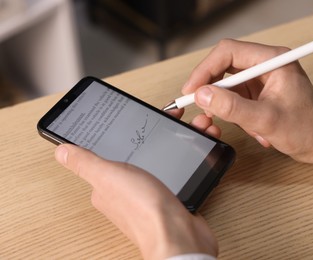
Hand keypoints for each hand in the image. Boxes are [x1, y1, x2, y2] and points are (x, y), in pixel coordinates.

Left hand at [55, 112, 218, 259]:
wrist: (177, 233)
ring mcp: (143, 198)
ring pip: (147, 167)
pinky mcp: (163, 201)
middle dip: (142, 145)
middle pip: (128, 161)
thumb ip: (85, 163)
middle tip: (153, 132)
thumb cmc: (143, 208)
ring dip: (156, 154)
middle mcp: (121, 195)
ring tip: (166, 139)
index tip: (125, 128)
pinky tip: (175, 158)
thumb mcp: (109, 176)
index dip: (116, 140)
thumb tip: (61, 152)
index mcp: (103, 188)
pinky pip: (163, 177)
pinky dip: (169, 164)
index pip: (103, 158)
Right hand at [182, 39, 312, 169]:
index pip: (228, 52)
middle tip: (202, 106)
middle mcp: (265, 64)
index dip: (205, 69)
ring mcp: (261, 78)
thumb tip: (202, 95)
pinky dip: (236, 114)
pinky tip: (254, 128)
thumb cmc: (305, 128)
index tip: (192, 89)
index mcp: (272, 60)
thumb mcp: (265, 119)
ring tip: (244, 124)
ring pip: (226, 84)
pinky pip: (234, 98)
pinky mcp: (258, 92)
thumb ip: (232, 107)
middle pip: (224, 65)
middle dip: (211, 88)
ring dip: (227, 106)